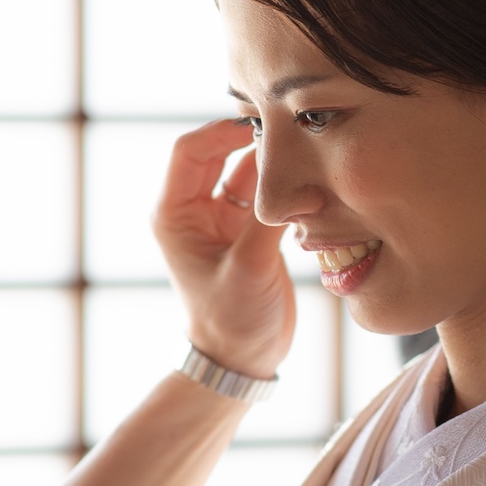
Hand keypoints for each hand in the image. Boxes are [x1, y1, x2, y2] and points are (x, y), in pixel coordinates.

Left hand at [152, 119, 294, 378]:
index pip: (189, 150)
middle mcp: (195, 209)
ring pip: (247, 170)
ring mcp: (222, 218)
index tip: (259, 125)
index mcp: (175, 214)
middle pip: (219, 152)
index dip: (221, 130)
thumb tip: (296, 180)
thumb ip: (267, 221)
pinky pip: (266, 192)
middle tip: (290, 131)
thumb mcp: (249, 269)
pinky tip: (311, 182)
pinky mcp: (249, 229)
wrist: (242, 360)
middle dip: (250, 139)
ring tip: (306, 153)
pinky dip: (285, 185)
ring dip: (273, 163)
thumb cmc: (231, 321)